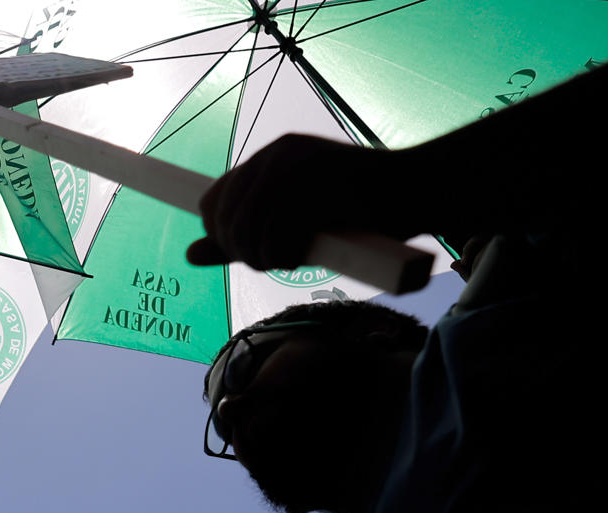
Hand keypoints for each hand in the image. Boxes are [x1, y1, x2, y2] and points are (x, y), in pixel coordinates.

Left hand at [186, 134, 423, 271]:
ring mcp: (300, 166)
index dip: (221, 235)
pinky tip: (303, 256)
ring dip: (265, 257)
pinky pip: (279, 234)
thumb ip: (242, 239)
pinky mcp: (320, 184)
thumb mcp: (288, 229)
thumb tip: (189, 254)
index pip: (214, 199)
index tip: (243, 251)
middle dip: (242, 251)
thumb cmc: (356, 215)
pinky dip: (285, 255)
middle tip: (273, 263)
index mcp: (271, 157)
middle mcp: (279, 155)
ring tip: (290, 261)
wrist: (418, 192)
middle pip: (228, 218)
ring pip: (251, 229)